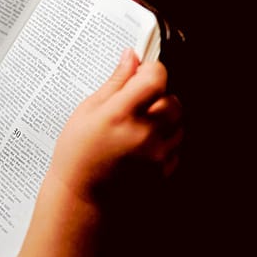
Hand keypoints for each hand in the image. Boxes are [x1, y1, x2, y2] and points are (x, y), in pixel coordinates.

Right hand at [47, 48, 182, 205]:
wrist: (82, 199)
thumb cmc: (77, 156)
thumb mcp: (87, 111)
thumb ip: (115, 83)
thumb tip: (131, 57)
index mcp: (120, 114)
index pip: (156, 77)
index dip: (150, 70)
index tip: (140, 74)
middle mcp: (143, 134)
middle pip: (172, 99)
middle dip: (158, 96)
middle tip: (136, 105)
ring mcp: (157, 155)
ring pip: (179, 122)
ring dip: (164, 119)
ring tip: (138, 128)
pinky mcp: (165, 171)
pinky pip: (177, 146)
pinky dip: (165, 141)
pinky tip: (142, 147)